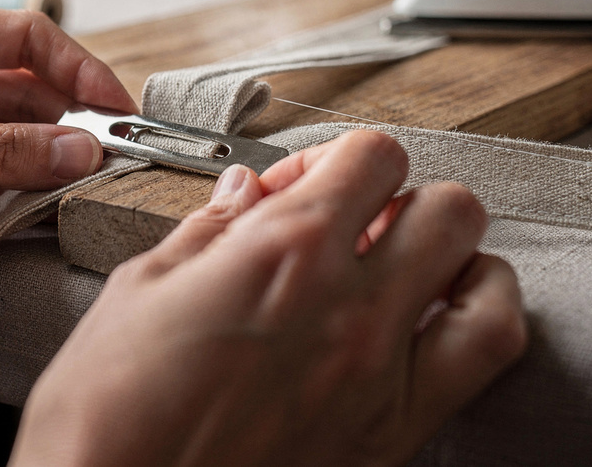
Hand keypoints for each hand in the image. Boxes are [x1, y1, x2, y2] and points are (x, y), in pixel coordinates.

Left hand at [0, 5, 135, 359]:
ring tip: (70, 192)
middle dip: (61, 127)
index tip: (116, 107)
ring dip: (36, 167)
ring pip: (5, 142)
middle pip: (19, 94)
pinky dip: (7, 198)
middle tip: (104, 162)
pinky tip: (30, 213)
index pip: (18, 38)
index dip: (75, 69)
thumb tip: (78, 151)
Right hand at [12, 130, 525, 466]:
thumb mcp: (137, 292)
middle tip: (354, 224)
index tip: (298, 187)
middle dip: (402, 201)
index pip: (370, 156)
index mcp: (283, 251)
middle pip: (446, 206)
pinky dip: (479, 322)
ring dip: (456, 258)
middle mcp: (350, 306)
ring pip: (486, 277)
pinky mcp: (392, 436)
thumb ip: (207, 231)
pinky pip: (484, 359)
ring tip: (414, 266)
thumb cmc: (106, 417)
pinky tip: (435, 324)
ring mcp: (383, 375)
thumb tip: (241, 194)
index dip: (333, 158)